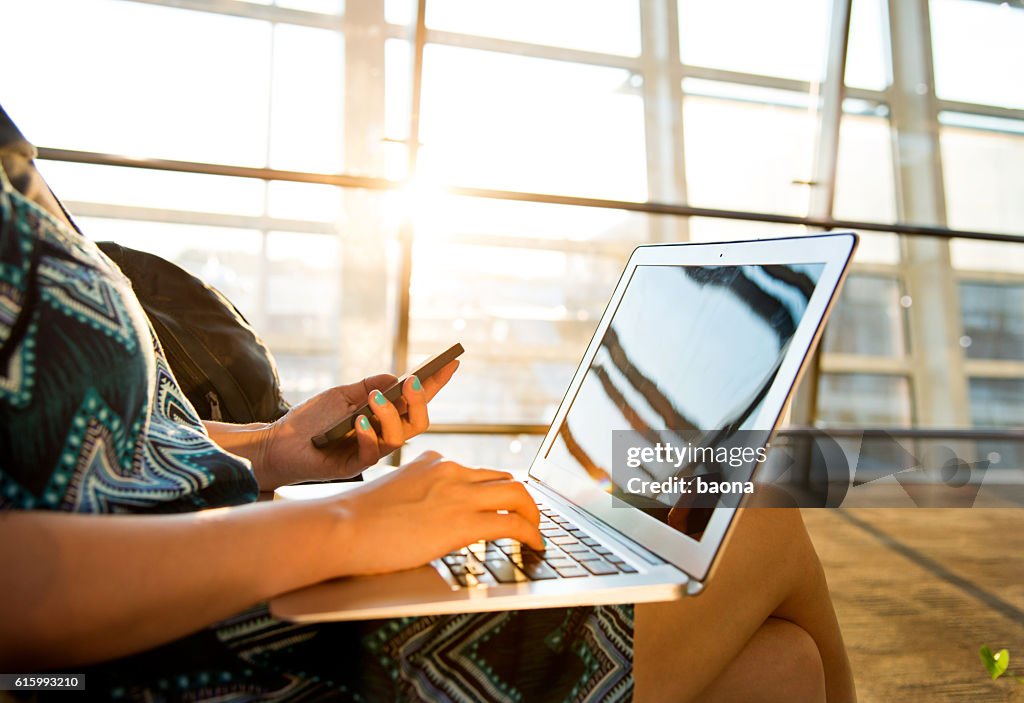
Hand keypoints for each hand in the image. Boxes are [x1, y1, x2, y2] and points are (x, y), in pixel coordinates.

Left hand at [254, 361, 458, 488]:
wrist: (278, 444)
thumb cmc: (310, 421)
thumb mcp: (341, 395)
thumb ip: (368, 386)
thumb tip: (396, 377)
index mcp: (382, 416)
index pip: (414, 400)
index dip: (435, 383)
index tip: (452, 362)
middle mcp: (382, 434)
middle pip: (418, 422)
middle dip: (421, 401)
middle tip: (413, 381)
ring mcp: (370, 452)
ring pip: (399, 437)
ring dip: (390, 415)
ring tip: (375, 399)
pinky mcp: (354, 467)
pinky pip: (371, 452)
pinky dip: (367, 434)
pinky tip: (358, 421)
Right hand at [322, 451, 542, 575]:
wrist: (342, 527)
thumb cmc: (356, 520)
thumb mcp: (392, 493)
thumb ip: (415, 496)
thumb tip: (424, 517)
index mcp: (432, 463)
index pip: (476, 471)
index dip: (494, 489)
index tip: (502, 503)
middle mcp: (450, 471)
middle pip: (504, 478)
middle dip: (521, 499)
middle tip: (528, 517)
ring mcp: (458, 495)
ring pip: (517, 495)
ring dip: (534, 514)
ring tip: (536, 532)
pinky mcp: (462, 522)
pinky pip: (513, 524)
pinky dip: (531, 534)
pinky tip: (534, 545)